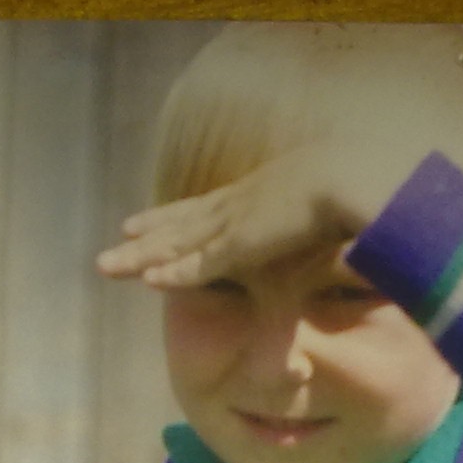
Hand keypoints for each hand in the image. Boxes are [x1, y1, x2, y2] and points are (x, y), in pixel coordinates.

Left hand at [95, 140, 419, 289]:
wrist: (356, 182)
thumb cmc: (353, 194)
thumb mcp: (330, 210)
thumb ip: (323, 229)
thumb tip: (339, 238)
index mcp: (256, 194)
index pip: (206, 206)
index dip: (174, 213)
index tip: (146, 218)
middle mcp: (237, 205)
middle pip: (182, 221)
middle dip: (148, 232)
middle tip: (120, 237)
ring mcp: (236, 224)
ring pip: (177, 244)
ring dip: (141, 257)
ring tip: (107, 266)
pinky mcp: (242, 245)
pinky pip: (199, 264)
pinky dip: (173, 272)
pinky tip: (146, 281)